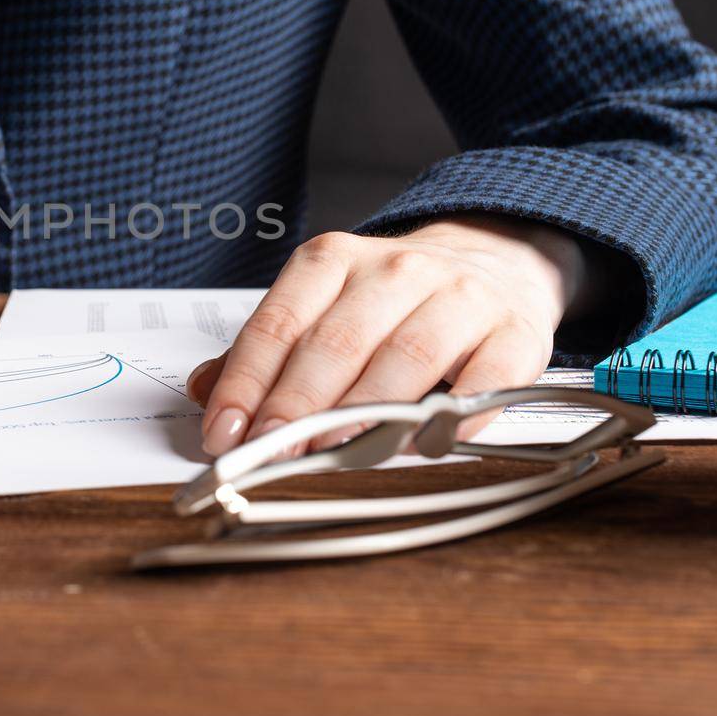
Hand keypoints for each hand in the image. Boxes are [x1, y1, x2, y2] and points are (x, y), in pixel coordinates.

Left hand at [189, 216, 592, 456]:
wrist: (493, 261)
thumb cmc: (392, 299)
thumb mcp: (322, 304)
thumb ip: (266, 349)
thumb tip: (201, 389)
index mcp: (333, 260)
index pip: (280, 323)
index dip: (248, 382)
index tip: (224, 433)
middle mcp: (396, 270)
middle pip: (337, 343)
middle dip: (299, 406)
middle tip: (271, 454)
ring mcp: (460, 299)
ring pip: (407, 359)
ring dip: (367, 413)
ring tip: (334, 456)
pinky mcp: (515, 333)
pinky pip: (486, 376)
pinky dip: (457, 414)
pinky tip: (427, 445)